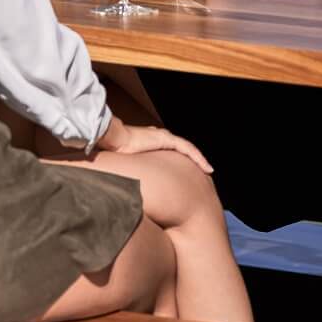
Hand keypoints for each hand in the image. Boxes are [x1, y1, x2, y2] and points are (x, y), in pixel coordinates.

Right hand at [96, 116, 212, 173]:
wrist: (114, 139)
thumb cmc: (115, 152)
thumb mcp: (127, 164)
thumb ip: (132, 170)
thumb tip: (128, 185)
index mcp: (150, 141)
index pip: (170, 150)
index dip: (180, 159)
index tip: (185, 171)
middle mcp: (159, 136)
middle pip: (182, 148)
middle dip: (193, 159)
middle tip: (202, 171)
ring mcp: (164, 136)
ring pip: (188, 149)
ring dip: (199, 160)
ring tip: (208, 170)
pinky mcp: (167, 139)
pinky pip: (188, 149)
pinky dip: (198, 158)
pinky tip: (206, 167)